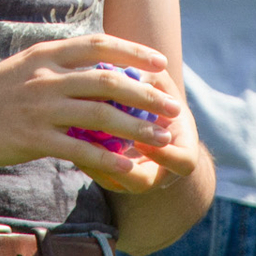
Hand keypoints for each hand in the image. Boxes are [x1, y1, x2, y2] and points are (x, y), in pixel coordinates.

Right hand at [0, 35, 188, 194]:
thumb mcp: (24, 69)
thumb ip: (58, 68)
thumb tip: (96, 70)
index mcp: (46, 54)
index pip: (100, 45)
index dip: (135, 52)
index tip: (161, 62)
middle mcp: (46, 76)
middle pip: (108, 80)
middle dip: (146, 93)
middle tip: (173, 105)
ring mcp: (39, 107)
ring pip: (100, 114)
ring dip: (136, 127)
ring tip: (161, 138)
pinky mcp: (31, 138)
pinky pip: (78, 149)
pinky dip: (106, 159)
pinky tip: (127, 168)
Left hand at [83, 60, 203, 197]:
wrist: (144, 113)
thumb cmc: (156, 92)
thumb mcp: (160, 83)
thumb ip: (151, 80)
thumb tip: (132, 71)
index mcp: (181, 150)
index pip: (183, 162)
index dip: (166, 154)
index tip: (143, 139)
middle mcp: (160, 170)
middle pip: (144, 182)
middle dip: (124, 168)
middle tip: (105, 149)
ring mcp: (135, 177)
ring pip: (116, 184)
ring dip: (98, 165)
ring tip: (81, 144)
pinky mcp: (114, 177)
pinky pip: (99, 178)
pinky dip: (86, 161)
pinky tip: (71, 140)